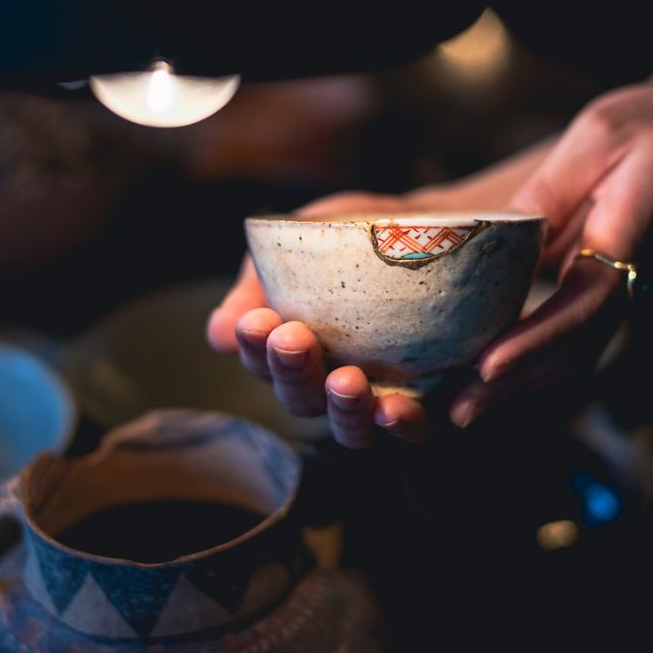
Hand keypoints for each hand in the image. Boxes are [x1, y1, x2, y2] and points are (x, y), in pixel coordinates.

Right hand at [208, 144, 552, 448]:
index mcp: (290, 350)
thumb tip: (220, 334)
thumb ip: (260, 280)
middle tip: (293, 339)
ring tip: (346, 381)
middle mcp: (326, 385)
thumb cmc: (353, 236)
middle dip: (292, 373)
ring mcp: (374, 401)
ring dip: (344, 410)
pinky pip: (414, 428)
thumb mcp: (301, 243)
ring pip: (350, 428)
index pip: (263, 361)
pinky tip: (396, 408)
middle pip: (300, 399)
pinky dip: (404, 424)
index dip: (254, 348)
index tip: (256, 320)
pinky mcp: (425, 405)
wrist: (432, 224)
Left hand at [450, 82, 652, 427]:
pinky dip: (531, 368)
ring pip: (573, 355)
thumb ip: (552, 183)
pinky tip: (488, 385)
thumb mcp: (600, 135)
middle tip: (458, 411)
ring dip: (520, 387)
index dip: (537, 338)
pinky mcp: (604, 295)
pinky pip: (570, 342)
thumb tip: (496, 227)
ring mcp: (618, 293)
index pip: (581, 304)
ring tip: (461, 410)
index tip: (490, 365)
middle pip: (573, 348)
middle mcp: (624, 278)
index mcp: (624, 238)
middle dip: (516, 384)